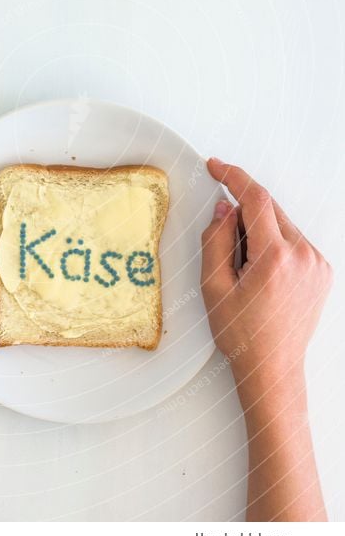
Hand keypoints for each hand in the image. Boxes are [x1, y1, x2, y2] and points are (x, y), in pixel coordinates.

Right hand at [201, 158, 331, 520]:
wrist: (273, 369)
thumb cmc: (242, 334)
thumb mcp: (214, 286)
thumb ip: (216, 240)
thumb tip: (223, 209)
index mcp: (276, 257)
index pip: (256, 199)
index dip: (233, 177)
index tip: (216, 166)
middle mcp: (304, 255)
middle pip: (269, 210)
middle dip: (242, 213)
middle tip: (224, 242)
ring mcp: (317, 263)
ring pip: (281, 224)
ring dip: (259, 230)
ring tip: (244, 269)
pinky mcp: (322, 270)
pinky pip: (293, 240)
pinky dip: (273, 242)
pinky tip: (261, 272)